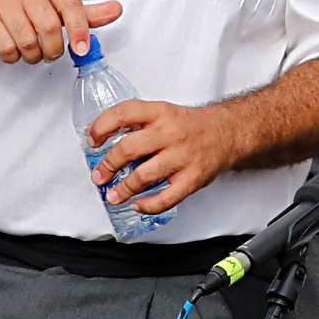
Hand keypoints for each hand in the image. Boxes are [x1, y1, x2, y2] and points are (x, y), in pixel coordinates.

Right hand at [0, 0, 114, 65]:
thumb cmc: (25, 5)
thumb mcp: (56, 5)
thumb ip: (86, 13)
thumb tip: (116, 10)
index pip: (71, 5)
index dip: (79, 29)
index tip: (82, 49)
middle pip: (50, 28)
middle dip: (53, 49)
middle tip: (51, 52)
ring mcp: (4, 3)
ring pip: (28, 42)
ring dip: (33, 55)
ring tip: (31, 49)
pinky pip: (7, 48)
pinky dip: (13, 56)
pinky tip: (13, 48)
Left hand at [87, 97, 235, 219]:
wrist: (227, 133)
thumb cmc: (190, 126)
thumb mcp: (164, 113)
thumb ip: (138, 124)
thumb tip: (105, 142)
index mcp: (160, 113)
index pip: (124, 114)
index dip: (102, 127)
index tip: (92, 140)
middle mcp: (170, 133)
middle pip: (129, 149)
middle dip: (108, 165)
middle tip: (99, 176)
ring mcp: (182, 157)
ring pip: (144, 176)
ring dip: (123, 189)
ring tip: (113, 195)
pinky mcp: (192, 178)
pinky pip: (166, 198)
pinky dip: (148, 206)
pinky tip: (138, 205)